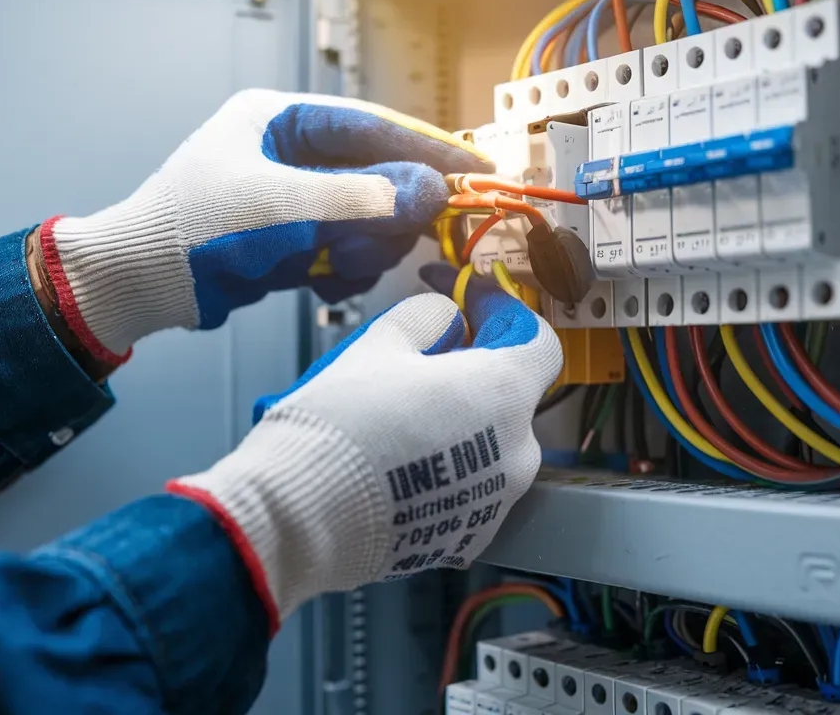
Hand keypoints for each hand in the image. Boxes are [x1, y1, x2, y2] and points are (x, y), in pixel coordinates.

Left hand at [37, 91, 490, 366]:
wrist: (132, 286)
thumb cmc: (189, 232)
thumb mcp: (279, 210)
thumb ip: (359, 199)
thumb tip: (433, 190)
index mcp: (280, 118)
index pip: (372, 125)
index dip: (427, 148)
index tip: (477, 169)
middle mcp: (290, 150)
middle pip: (375, 174)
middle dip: (385, 214)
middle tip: (402, 239)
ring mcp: (291, 196)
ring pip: (364, 218)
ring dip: (361, 247)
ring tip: (333, 265)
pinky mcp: (290, 237)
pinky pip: (344, 249)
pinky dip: (341, 269)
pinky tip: (319, 281)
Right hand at [167, 264, 561, 625]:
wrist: (302, 515)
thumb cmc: (342, 426)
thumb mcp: (382, 342)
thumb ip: (429, 317)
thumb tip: (446, 321)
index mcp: (504, 395)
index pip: (537, 341)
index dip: (502, 313)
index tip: (467, 301)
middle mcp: (516, 453)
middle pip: (509, 396)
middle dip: (472, 371)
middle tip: (421, 355)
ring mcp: (494, 502)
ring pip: (488, 445)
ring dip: (457, 422)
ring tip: (397, 414)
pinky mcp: (466, 538)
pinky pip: (465, 488)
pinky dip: (442, 468)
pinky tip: (394, 461)